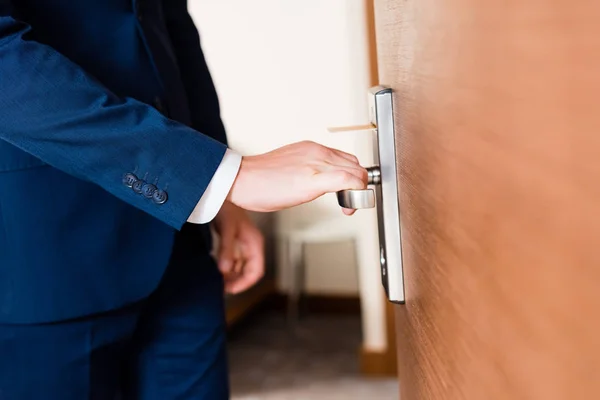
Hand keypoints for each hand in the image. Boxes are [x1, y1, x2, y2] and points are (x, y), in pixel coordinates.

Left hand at [213, 201, 264, 293]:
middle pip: (250, 271)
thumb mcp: (226, 229)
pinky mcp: (236, 241)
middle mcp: (252, 245)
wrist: (220, 192)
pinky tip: (217, 268)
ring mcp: (244, 244)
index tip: (229, 290)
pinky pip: (235, 260)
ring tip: (217, 280)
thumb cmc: (225, 207)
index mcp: (255, 243)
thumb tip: (224, 270)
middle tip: (220, 288)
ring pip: (242, 267)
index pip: (256, 272)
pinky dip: (228, 267)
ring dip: (232, 275)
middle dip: (237, 281)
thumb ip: (226, 249)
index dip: (244, 284)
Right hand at [228, 141, 367, 215]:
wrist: (241, 179)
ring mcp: (316, 164)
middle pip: (355, 165)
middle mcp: (317, 152)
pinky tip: (348, 206)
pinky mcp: (313, 179)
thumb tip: (320, 182)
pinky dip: (354, 191)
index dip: (353, 177)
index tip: (348, 192)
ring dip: (359, 189)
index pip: (346, 159)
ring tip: (349, 204)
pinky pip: (345, 180)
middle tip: (351, 201)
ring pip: (355, 171)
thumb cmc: (259, 178)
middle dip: (359, 184)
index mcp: (312, 148)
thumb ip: (308, 170)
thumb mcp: (290, 166)